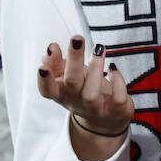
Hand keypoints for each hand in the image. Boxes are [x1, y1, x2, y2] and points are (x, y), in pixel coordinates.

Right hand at [37, 35, 133, 160]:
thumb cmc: (84, 91)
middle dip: (74, 60)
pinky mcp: (117, 110)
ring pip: (92, 93)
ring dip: (95, 68)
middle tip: (77, 38)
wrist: (106, 121)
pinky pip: (118, 98)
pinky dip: (117, 82)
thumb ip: (57, 63)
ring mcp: (97, 108)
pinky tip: (113, 68)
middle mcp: (77, 102)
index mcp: (63, 94)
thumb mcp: (68, 78)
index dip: (43, 80)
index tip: (42, 66)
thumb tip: (51, 48)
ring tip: (98, 48)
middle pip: (72, 82)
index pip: (48, 91)